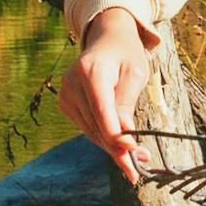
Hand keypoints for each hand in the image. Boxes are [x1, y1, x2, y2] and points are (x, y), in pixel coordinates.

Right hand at [57, 6, 154, 177]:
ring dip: (112, 148)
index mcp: (90, 70)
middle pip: (96, 125)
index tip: (131, 151)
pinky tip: (120, 146)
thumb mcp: (135, 73)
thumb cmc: (126, 54)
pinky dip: (103, 138)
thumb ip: (126, 102)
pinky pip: (87, 127)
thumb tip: (123, 134)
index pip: (101, 110)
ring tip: (135, 161)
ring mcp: (65, 93)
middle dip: (118, 148)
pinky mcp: (66, 103)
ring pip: (91, 131)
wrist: (107, 39)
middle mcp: (72, 83)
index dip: (115, 135)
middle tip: (139, 166)